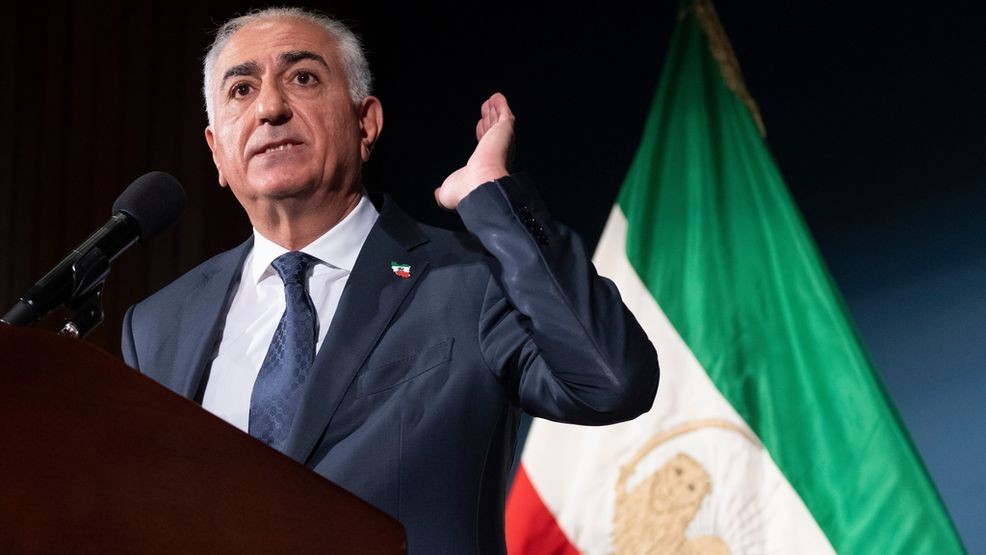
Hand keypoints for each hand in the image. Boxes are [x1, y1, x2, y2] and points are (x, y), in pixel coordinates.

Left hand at [435, 92, 514, 209]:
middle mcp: (497, 154)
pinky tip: (496, 96)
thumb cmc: (465, 192)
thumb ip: (442, 193)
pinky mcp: (506, 129)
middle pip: (492, 132)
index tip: (479, 128)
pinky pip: (504, 112)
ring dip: (495, 111)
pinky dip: (501, 104)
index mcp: (486, 167)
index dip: (481, 135)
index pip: (485, 147)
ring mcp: (502, 141)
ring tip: (490, 101)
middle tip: (485, 110)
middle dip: (489, 121)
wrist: (478, 186)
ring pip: (499, 121)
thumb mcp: (447, 193)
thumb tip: (436, 194)